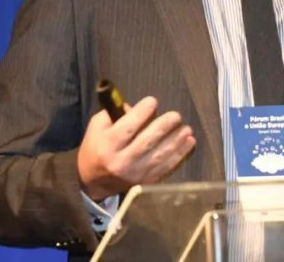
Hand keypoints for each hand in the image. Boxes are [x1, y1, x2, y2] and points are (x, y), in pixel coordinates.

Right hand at [76, 96, 196, 200]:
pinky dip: (180, 154)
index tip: (153, 101)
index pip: (127, 128)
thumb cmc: (97, 147)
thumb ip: (114, 114)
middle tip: (176, 115)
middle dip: (164, 127)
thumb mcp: (97, 128)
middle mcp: (121, 161)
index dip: (141, 113)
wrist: (94, 182)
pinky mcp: (146, 181)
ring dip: (176, 141)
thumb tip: (137, 107)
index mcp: (108, 145)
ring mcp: (135, 174)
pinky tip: (189, 142)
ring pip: (160, 156)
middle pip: (146, 142)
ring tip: (187, 129)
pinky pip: (166, 167)